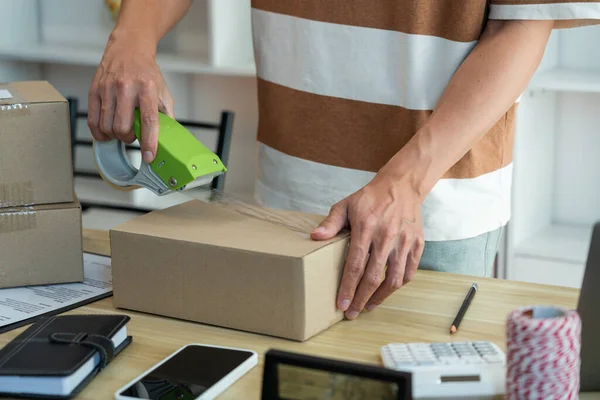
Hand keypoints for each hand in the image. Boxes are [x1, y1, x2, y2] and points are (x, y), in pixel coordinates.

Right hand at [88, 34, 173, 162]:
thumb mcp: (163, 92)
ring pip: (106, 126)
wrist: (128, 49)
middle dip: (128, 138)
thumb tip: (168, 140)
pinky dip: (99, 132)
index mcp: (147, 88)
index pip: (148, 121)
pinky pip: (93, 120)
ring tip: (121, 131)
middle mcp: (126, 87)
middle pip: (122, 127)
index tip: (149, 156)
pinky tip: (106, 131)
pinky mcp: (94, 90)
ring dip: (114, 136)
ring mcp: (108, 88)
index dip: (149, 142)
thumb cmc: (146, 73)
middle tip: (132, 135)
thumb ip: (166, 115)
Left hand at [311, 176, 424, 319]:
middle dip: (361, 299)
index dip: (347, 287)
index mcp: (367, 227)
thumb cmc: (370, 198)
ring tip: (367, 306)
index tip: (341, 304)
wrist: (402, 186)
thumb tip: (315, 237)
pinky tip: (386, 291)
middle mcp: (387, 236)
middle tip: (351, 313)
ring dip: (380, 297)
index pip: (355, 264)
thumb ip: (331, 223)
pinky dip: (398, 285)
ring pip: (394, 279)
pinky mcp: (418, 244)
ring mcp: (405, 242)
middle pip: (374, 277)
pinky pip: (409, 272)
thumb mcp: (346, 205)